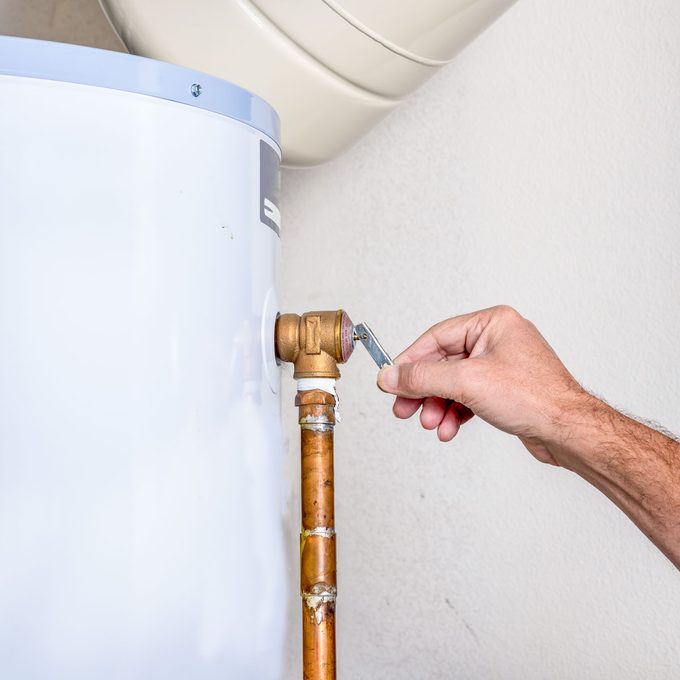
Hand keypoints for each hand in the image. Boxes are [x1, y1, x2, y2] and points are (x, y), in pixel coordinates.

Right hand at [377, 305, 584, 463]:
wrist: (570, 432)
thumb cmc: (535, 398)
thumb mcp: (467, 383)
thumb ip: (423, 378)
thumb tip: (391, 376)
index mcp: (493, 323)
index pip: (437, 337)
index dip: (410, 360)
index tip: (391, 380)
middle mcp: (497, 340)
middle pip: (443, 362)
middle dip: (423, 390)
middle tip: (403, 408)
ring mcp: (502, 365)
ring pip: (454, 383)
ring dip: (438, 405)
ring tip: (431, 423)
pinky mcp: (504, 389)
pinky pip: (468, 397)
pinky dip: (455, 413)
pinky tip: (449, 428)